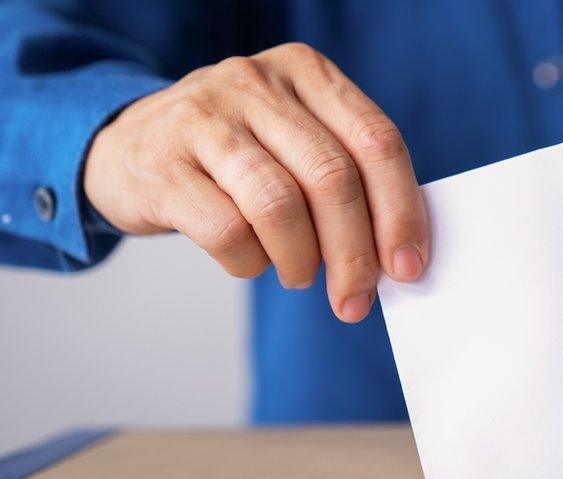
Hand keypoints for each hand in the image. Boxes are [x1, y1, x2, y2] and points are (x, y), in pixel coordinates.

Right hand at [84, 43, 428, 322]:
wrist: (129, 146)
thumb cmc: (235, 156)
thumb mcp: (294, 140)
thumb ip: (347, 178)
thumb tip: (400, 255)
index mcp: (306, 72)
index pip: (376, 141)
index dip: (401, 210)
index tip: (408, 266)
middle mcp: (256, 82)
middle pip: (332, 177)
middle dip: (355, 253)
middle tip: (356, 298)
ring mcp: (203, 117)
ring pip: (280, 205)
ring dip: (302, 260)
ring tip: (301, 276)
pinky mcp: (161, 162)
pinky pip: (225, 231)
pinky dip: (250, 263)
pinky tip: (251, 262)